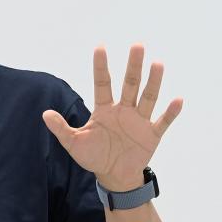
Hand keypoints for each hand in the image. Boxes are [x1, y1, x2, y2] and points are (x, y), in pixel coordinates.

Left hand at [41, 43, 182, 191]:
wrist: (114, 176)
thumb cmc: (93, 157)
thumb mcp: (74, 143)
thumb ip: (61, 128)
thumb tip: (44, 113)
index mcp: (104, 109)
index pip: (103, 83)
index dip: (101, 66)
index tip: (100, 46)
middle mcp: (123, 110)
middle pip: (130, 83)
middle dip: (133, 66)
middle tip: (137, 45)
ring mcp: (139, 120)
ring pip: (147, 97)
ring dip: (153, 81)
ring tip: (158, 64)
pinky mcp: (152, 134)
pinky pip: (163, 121)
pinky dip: (171, 112)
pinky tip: (178, 100)